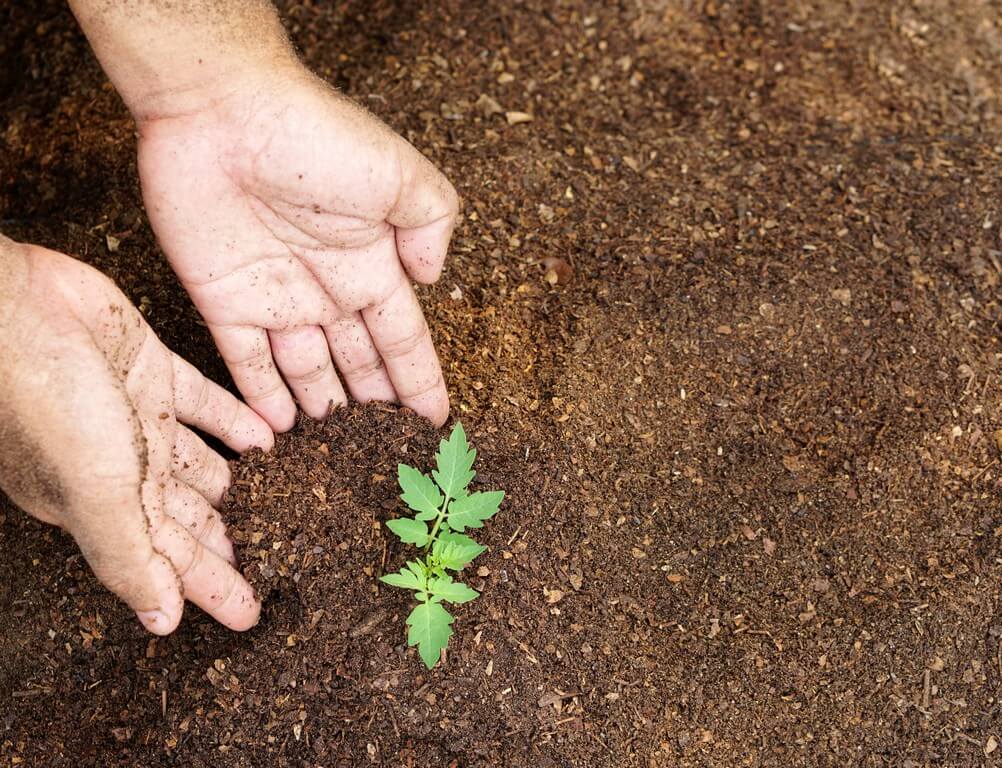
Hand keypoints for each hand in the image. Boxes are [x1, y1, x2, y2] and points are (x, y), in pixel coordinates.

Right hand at [0, 240, 272, 633]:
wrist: (15, 309)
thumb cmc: (47, 404)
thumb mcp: (94, 490)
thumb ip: (128, 554)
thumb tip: (162, 620)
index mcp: (99, 505)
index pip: (169, 560)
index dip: (210, 587)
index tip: (250, 614)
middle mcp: (119, 466)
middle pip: (189, 516)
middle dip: (228, 543)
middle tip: (279, 560)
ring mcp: (135, 416)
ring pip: (198, 462)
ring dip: (238, 482)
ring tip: (285, 500)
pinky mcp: (149, 369)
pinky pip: (203, 403)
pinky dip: (234, 421)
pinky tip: (268, 436)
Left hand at [137, 68, 458, 430]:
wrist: (222, 113)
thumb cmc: (319, 138)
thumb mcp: (403, 176)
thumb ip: (431, 227)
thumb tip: (432, 279)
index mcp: (373, 264)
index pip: (404, 339)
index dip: (421, 381)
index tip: (435, 424)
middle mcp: (328, 288)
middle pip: (358, 363)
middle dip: (374, 407)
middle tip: (385, 455)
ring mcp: (276, 298)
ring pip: (307, 371)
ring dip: (323, 411)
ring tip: (336, 458)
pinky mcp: (224, 301)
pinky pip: (246, 363)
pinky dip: (261, 398)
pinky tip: (279, 434)